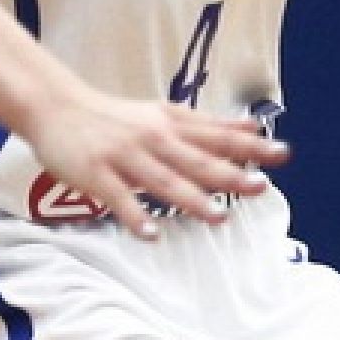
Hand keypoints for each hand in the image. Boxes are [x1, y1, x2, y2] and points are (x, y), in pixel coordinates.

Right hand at [23, 90, 289, 239]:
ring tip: (217, 217)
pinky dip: (134, 215)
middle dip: (229, 174)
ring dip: (190, 198)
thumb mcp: (164, 112)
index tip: (283, 155)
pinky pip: (117, 197)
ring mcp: (124, 156)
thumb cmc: (115, 116)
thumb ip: (207, 123)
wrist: (57, 106)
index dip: (250, 145)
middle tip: (260, 187)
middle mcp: (152, 139)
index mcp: (171, 124)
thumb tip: (252, 125)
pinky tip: (150, 233)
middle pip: (196, 158)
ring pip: (161, 180)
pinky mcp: (96, 173)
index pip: (217, 135)